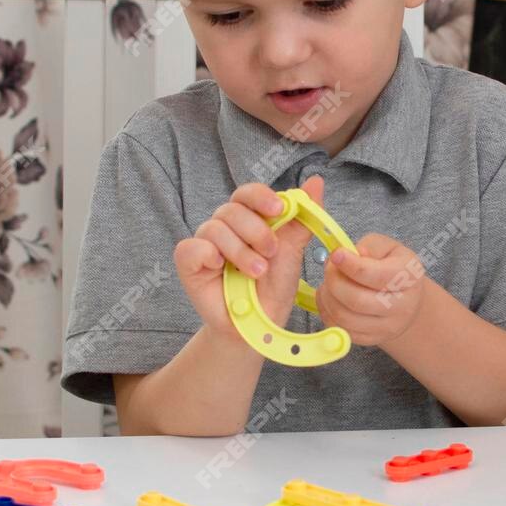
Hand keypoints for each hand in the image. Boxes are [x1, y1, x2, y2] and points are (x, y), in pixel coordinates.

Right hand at [174, 176, 326, 347]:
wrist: (260, 323)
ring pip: (214, 228)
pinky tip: (221, 267)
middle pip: (232, 209)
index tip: (278, 210)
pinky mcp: (189, 263)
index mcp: (249, 218)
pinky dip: (208, 254)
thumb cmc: (274, 286)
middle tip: (270, 253)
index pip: (248, 194)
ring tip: (256, 272)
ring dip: (240, 251)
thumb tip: (316, 182)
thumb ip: (302, 219)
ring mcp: (205, 244)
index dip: (261, 197)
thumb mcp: (292, 252)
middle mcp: (225, 227)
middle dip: (256, 231)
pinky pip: (192, 247)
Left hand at [316, 233, 427, 348]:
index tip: (336, 254)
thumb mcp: (387, 248)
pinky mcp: (372, 339)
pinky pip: (342, 331)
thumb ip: (369, 247)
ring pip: (345, 318)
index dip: (351, 265)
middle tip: (329, 268)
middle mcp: (403, 305)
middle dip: (334, 282)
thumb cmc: (392, 267)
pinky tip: (329, 299)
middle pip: (357, 300)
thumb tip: (349, 255)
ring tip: (327, 284)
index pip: (377, 275)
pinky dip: (327, 313)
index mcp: (409, 277)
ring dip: (327, 298)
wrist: (405, 299)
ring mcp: (388, 327)